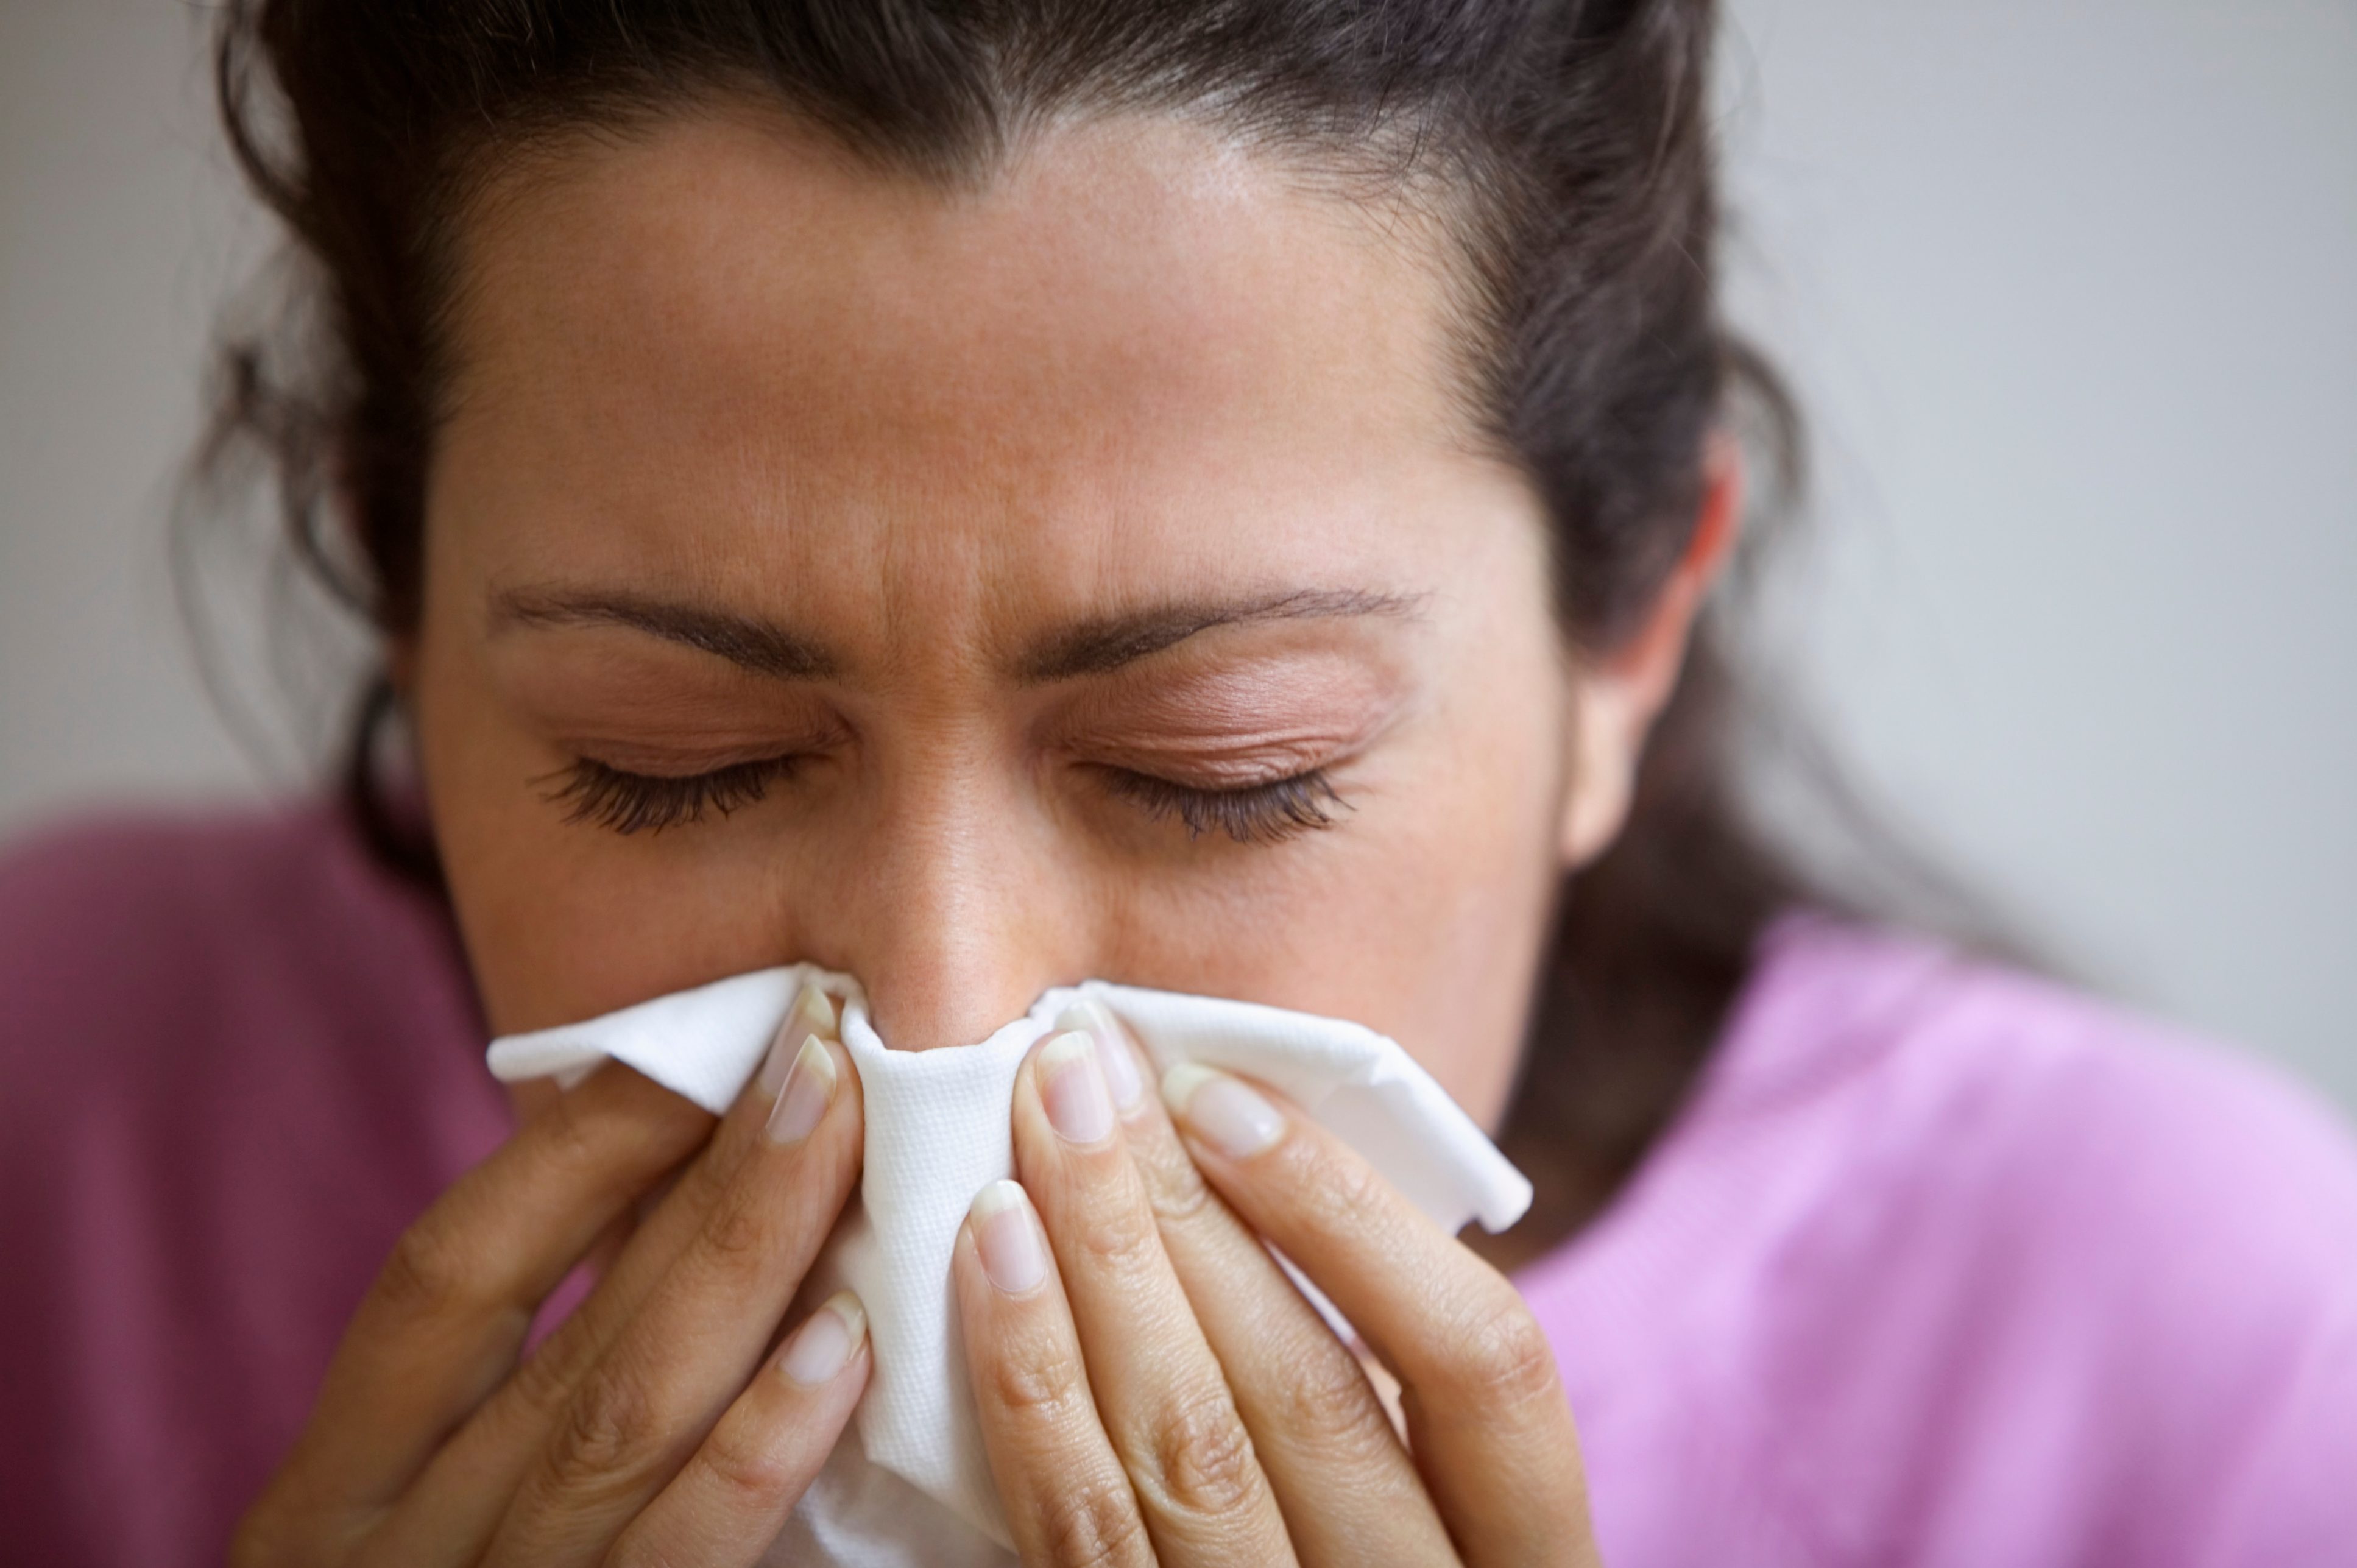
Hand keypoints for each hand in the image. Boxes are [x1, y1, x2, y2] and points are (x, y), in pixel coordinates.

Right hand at [233, 985, 869, 1567]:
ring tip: (851, 1133)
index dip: (566, 1156)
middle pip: (567, 1329)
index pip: (442, 1281)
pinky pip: (682, 1560)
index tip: (692, 1044)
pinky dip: (762, 1445)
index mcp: (333, 1498)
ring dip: (750, 1263)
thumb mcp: (422, 1523)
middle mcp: (389, 1554)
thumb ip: (512, 1395)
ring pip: (625, 1418)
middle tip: (825, 1041)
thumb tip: (676, 1206)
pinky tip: (844, 1338)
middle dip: (708, 1176)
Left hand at [953, 1003, 1599, 1566]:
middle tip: (1083, 1060)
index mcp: (1522, 1565)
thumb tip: (1265, 1178)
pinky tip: (986, 1261)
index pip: (1489, 1369)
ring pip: (1187, 1449)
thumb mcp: (1426, 1524)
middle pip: (1310, 1389)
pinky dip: (1029, 1381)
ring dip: (1099, 1264)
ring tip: (1029, 1126)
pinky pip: (1078, 1530)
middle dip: (1184, 1205)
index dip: (1357, 1220)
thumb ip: (1385, 1404)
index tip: (1228, 1099)